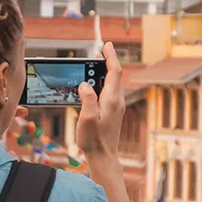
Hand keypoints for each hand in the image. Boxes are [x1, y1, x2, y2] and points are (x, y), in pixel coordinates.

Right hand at [76, 42, 124, 159]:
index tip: (107, 44)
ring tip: (93, 66)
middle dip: (107, 62)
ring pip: (112, 83)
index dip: (111, 56)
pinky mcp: (113, 112)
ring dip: (104, 73)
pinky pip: (109, 92)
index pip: (115, 71)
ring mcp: (116, 107)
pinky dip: (103, 83)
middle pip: (115, 75)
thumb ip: (87, 99)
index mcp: (112, 100)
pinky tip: (92, 87)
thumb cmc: (94, 140)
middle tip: (97, 53)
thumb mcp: (87, 118)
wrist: (104, 157)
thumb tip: (85, 84)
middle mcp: (117, 101)